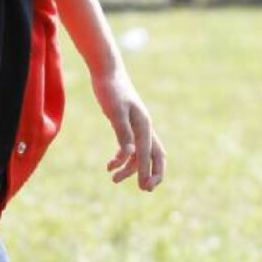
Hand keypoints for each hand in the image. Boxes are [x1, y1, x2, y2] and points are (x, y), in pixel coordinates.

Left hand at [91, 69, 165, 191]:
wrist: (106, 72)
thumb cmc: (111, 90)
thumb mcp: (115, 111)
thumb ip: (123, 132)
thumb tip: (130, 153)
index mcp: (144, 124)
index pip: (147, 153)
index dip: (146, 171)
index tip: (143, 187)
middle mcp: (144, 127)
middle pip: (155, 155)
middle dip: (151, 173)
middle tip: (145, 189)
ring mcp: (136, 126)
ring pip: (140, 154)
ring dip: (129, 168)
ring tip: (113, 179)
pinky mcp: (127, 125)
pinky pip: (129, 147)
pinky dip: (122, 158)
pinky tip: (109, 165)